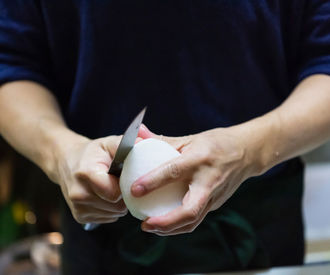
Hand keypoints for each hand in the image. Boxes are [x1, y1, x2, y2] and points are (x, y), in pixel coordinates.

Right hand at [49, 134, 127, 223]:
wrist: (67, 162)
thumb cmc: (92, 153)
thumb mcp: (107, 143)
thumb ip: (123, 144)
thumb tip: (141, 142)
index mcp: (86, 174)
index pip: (115, 193)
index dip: (125, 186)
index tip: (125, 177)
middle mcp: (79, 194)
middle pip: (117, 206)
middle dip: (124, 196)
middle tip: (121, 182)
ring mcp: (78, 208)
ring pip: (114, 214)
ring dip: (118, 203)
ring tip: (112, 187)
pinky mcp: (80, 217)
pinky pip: (108, 218)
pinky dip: (111, 209)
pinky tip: (105, 196)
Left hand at [131, 125, 256, 235]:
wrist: (248, 152)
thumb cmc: (217, 143)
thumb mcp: (190, 138)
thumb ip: (163, 140)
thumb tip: (138, 134)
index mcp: (199, 159)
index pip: (174, 172)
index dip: (153, 181)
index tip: (135, 190)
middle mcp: (208, 180)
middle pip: (189, 210)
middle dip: (165, 223)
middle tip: (145, 225)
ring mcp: (215, 195)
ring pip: (193, 220)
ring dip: (170, 229)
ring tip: (150, 227)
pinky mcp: (216, 203)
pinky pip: (196, 218)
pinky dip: (179, 225)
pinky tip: (164, 223)